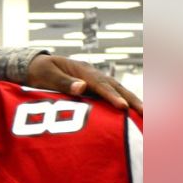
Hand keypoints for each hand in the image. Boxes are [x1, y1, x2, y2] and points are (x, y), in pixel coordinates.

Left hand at [26, 54, 143, 114]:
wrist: (36, 66)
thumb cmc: (40, 71)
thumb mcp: (47, 75)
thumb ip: (63, 82)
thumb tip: (81, 87)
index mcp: (82, 70)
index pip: (100, 85)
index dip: (112, 96)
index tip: (123, 107)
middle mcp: (92, 75)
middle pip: (116, 87)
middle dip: (132, 100)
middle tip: (146, 114)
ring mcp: (95, 81)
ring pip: (117, 91)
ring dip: (132, 102)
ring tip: (145, 116)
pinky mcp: (93, 89)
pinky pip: (111, 96)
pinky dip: (123, 103)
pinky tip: (131, 115)